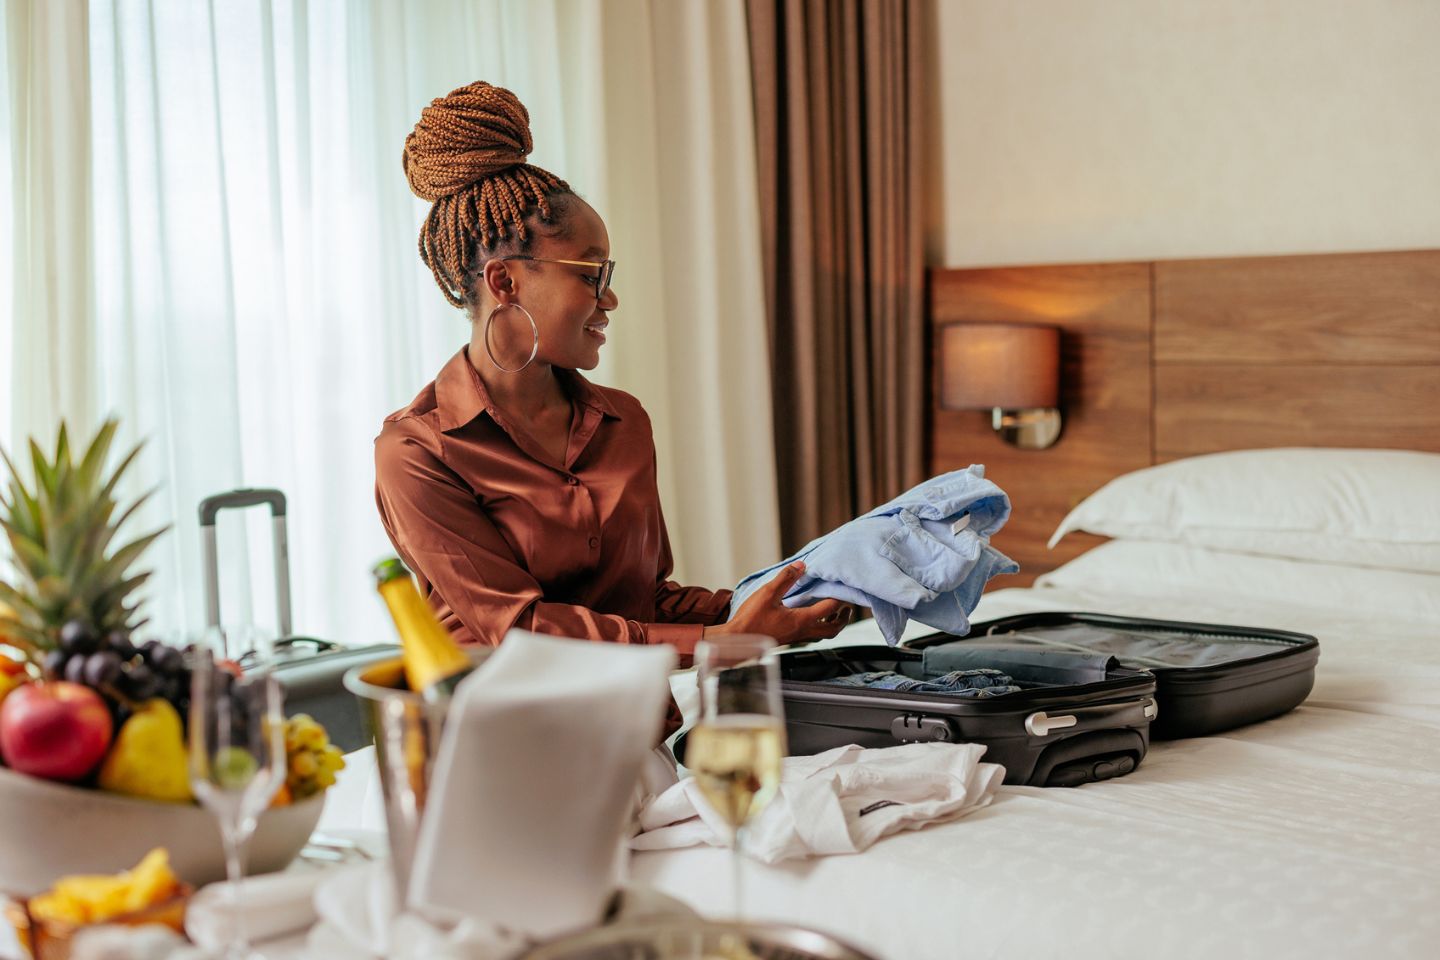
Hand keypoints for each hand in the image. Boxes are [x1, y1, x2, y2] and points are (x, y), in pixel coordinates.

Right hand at [708, 561, 854, 646]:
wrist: (737, 639)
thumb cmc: (751, 619)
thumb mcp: (768, 593)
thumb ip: (785, 578)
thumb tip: (801, 566)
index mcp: (802, 620)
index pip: (829, 608)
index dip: (839, 598)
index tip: (843, 588)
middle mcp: (802, 631)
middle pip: (833, 629)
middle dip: (843, 618)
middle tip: (846, 607)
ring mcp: (796, 636)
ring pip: (822, 634)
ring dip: (831, 624)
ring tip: (832, 612)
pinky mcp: (788, 638)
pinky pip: (810, 633)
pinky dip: (818, 625)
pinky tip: (808, 615)